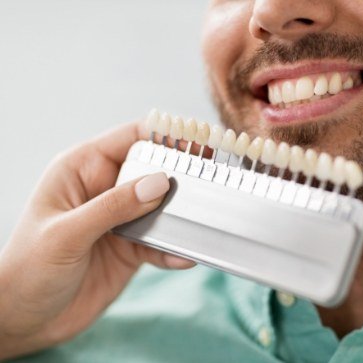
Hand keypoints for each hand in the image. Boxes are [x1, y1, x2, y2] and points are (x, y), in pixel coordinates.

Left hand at [0, 121, 194, 358]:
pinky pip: (162, 242)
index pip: (130, 138)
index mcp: (82, 170)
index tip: (198, 142)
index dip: (165, 135)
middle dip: (182, 177)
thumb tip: (159, 183)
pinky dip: (175, 249)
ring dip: (182, 216)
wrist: (25, 320)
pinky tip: (183, 257)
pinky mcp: (132, 247)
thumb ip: (113, 207)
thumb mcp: (67, 234)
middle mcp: (105, 189)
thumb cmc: (27, 270)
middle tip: (211, 184)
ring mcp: (121, 219)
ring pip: (163, 207)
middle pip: (154, 170)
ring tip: (201, 223)